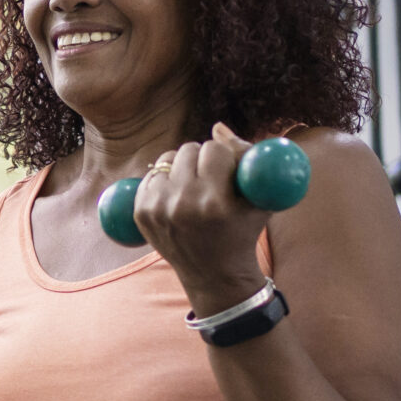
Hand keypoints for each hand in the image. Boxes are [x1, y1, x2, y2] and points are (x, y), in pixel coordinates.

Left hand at [133, 123, 274, 313]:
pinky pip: (151, 175)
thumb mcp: (259, 197)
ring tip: (193, 188)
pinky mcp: (142, 213)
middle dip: (202, 159)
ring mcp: (158, 210)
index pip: (213, 149)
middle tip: (209, 179)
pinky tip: (177, 196)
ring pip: (167, 158)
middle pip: (188, 149)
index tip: (227, 172)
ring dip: (181, 167)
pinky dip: (164, 179)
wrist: (214, 274)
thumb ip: (245, 156)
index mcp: (215, 202)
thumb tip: (217, 127)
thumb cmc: (243, 230)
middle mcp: (183, 206)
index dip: (223, 157)